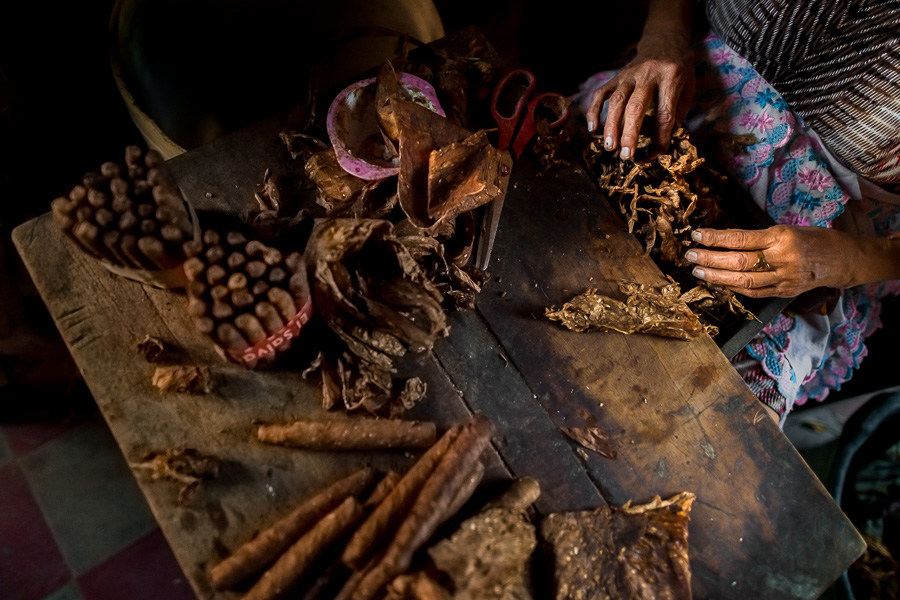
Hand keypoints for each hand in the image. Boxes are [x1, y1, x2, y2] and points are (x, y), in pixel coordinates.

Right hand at [585, 30, 694, 158]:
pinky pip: (601, 92)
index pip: (665, 112)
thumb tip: (665, 140)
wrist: (665, 39)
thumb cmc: (679, 68)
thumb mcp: (688, 87)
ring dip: (611, 125)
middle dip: (629, 133)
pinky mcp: (617, 75)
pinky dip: (594, 110)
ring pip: (616, 101)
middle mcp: (648, 73)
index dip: (661, 136)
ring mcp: (629, 73)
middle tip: (626, 155)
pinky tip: (593, 128)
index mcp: (671, 76)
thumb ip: (678, 111)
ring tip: (609, 147)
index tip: (656, 154)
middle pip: (636, 106)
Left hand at [686, 225, 868, 297]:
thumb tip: (724, 240)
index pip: (740, 239)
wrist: (843, 260)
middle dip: (710, 258)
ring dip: (717, 276)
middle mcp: (782, 259)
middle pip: (738, 261)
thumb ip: (758, 237)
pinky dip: (733, 288)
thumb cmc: (813, 240)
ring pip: (743, 280)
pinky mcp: (784, 292)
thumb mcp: (786, 230)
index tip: (696, 235)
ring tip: (698, 270)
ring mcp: (783, 278)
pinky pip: (753, 292)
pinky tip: (718, 282)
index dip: (716, 238)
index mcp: (782, 237)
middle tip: (690, 255)